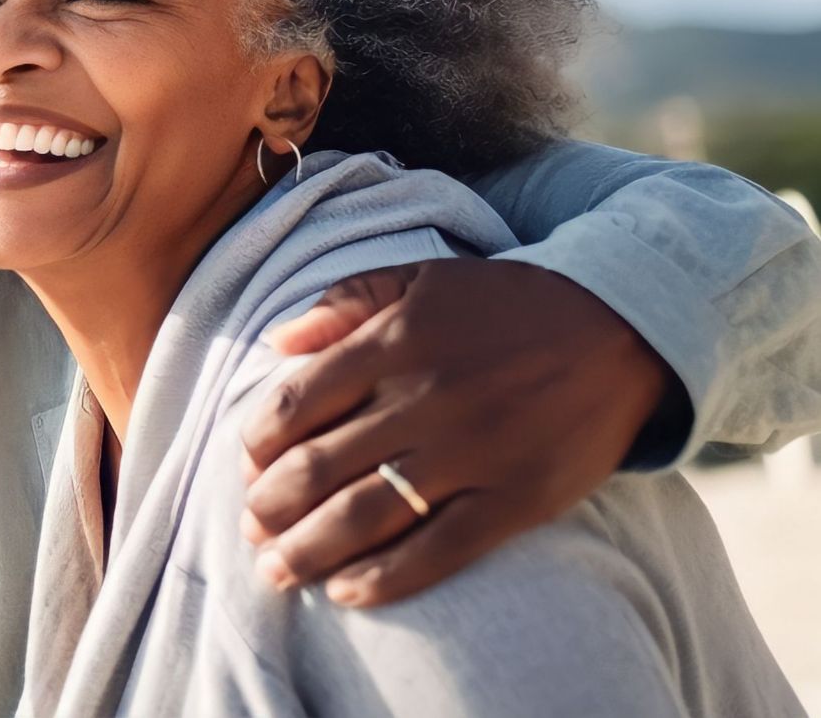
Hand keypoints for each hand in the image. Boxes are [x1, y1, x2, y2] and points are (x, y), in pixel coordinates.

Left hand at [237, 258, 671, 606]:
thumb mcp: (423, 279)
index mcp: (394, 342)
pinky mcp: (518, 498)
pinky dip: (385, 577)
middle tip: (249, 528)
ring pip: (364, 514)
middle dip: (269, 507)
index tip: (247, 466)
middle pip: (319, 467)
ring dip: (307, 550)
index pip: (296, 404)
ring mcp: (472, 452)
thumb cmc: (509, 306)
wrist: (624, 326)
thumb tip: (276, 341)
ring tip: (274, 570)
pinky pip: (438, 550)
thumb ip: (345, 302)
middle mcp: (425, 399)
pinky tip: (345, 592)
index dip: (258, 445)